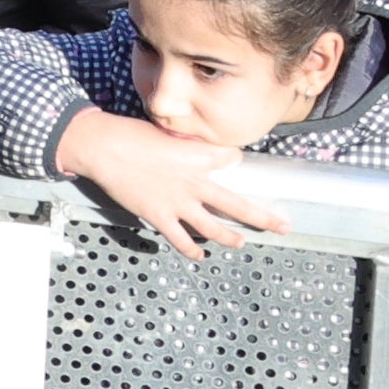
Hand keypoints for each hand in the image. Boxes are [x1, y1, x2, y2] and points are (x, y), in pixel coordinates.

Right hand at [54, 107, 287, 260]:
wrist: (105, 147)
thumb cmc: (131, 134)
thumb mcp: (166, 132)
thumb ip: (185, 146)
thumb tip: (195, 153)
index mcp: (198, 156)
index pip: (232, 159)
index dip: (234, 160)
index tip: (235, 161)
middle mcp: (195, 182)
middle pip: (237, 203)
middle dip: (263, 217)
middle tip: (283, 226)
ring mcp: (179, 203)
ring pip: (214, 227)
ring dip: (230, 238)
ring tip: (241, 243)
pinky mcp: (160, 216)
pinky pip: (182, 240)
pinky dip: (192, 251)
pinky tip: (200, 256)